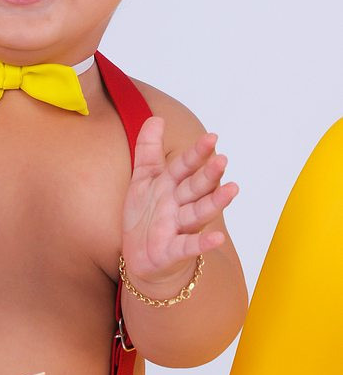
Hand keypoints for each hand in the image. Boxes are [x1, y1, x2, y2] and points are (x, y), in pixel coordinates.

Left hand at [122, 117, 237, 289]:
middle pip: (196, 187)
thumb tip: (156, 118)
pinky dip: (203, 243)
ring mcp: (179, 228)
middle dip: (208, 174)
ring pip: (198, 212)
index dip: (197, 153)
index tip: (212, 136)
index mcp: (172, 185)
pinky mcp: (173, 251)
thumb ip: (149, 148)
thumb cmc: (147, 214)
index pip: (185, 166)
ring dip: (215, 202)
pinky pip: (188, 246)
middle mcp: (179, 204)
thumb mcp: (143, 178)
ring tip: (233, 189)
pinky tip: (218, 239)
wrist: (142, 256)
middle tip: (222, 159)